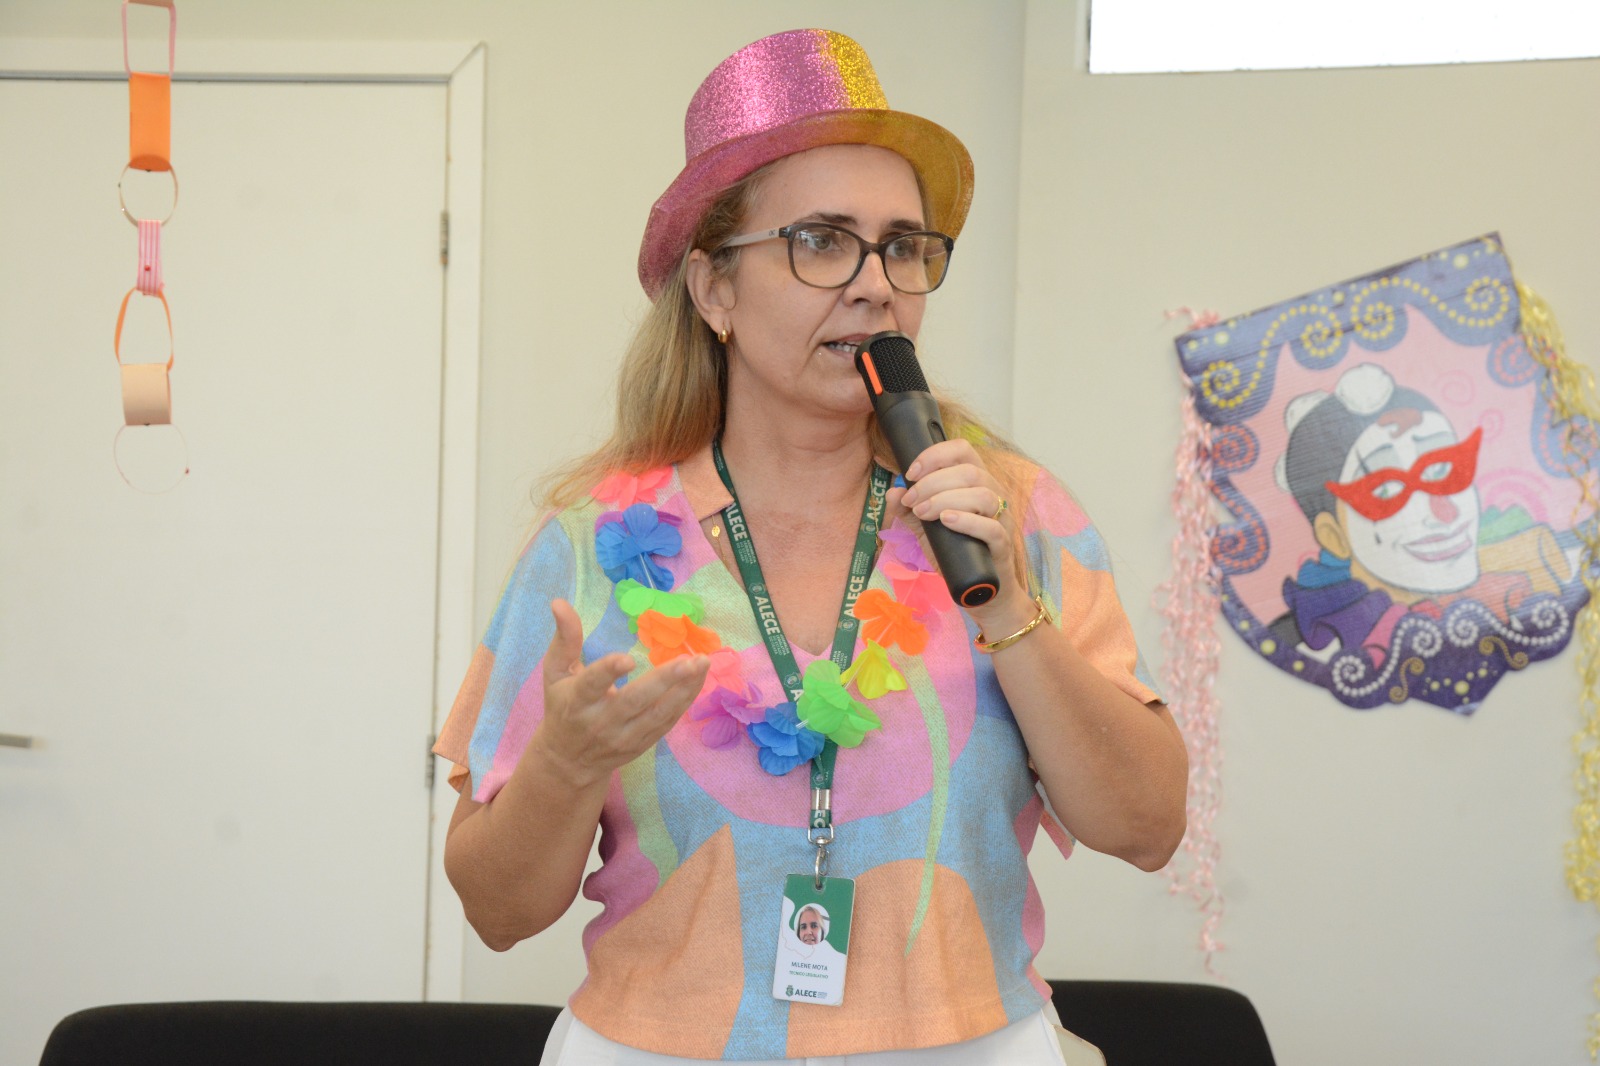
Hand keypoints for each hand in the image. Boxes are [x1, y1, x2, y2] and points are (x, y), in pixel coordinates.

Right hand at [526, 599, 708, 787]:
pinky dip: (685, 700)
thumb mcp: (555, 673)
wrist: (569, 762)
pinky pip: (668, 722)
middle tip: (689, 660)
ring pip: (658, 714)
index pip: (591, 685)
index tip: (627, 659)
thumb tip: (559, 602)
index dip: (608, 672)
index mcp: (577, 702)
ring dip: (683, 689)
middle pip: (634, 702)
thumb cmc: (562, 707)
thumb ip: (564, 639)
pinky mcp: (642, 744)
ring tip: (702, 664)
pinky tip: (699, 678)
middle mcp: (601, 722)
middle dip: (663, 680)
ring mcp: (624, 736)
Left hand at [889, 439, 1033, 625]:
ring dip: (945, 499)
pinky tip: (946, 520)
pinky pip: (992, 527)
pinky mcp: (1003, 545)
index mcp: (976, 483)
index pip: (962, 450)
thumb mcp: (927, 529)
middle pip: (969, 471)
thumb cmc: (957, 553)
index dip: (935, 455)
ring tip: (923, 513)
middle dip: (932, 483)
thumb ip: (910, 511)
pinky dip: (967, 521)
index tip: (910, 473)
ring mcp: (1002, 520)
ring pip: (982, 495)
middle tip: (911, 502)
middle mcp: (994, 495)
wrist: (980, 592)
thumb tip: (893, 492)